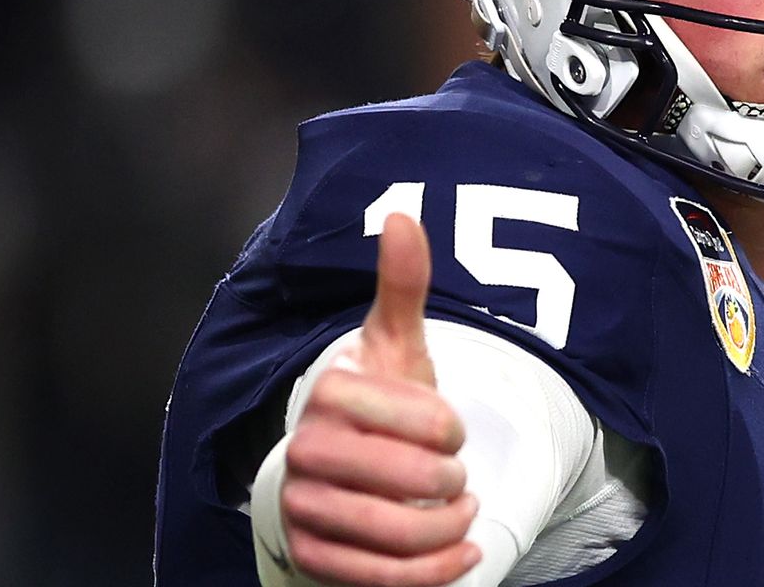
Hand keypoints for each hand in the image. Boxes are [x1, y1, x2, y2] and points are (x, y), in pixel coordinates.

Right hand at [281, 213, 482, 585]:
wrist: (344, 473)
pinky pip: (383, 578)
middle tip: (456, 480)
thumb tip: (403, 214)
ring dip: (446, 530)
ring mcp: (303, 507)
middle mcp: (305, 449)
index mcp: (329, 392)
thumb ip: (403, 286)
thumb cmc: (381, 407)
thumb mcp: (398, 346)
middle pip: (409, 480)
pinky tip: (460, 555)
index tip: (449, 431)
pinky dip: (435, 573)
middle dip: (450, 484)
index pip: (419, 419)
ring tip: (459, 514)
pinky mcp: (312, 556)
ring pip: (398, 535)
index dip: (447, 429)